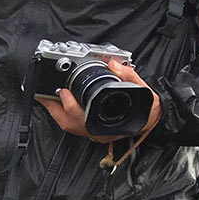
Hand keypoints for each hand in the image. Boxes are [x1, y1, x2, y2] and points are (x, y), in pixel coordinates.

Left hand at [37, 59, 160, 143]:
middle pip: (70, 124)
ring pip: (70, 127)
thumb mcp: (144, 90)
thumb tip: (113, 65)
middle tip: (43, 94)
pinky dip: (63, 116)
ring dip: (56, 112)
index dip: (70, 106)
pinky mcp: (93, 132)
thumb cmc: (148, 108)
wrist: (154, 120)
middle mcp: (101, 132)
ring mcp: (96, 134)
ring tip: (46, 98)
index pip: (85, 118)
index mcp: (112, 124)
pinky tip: (58, 105)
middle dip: (54, 108)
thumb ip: (130, 76)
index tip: (63, 91)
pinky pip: (73, 127)